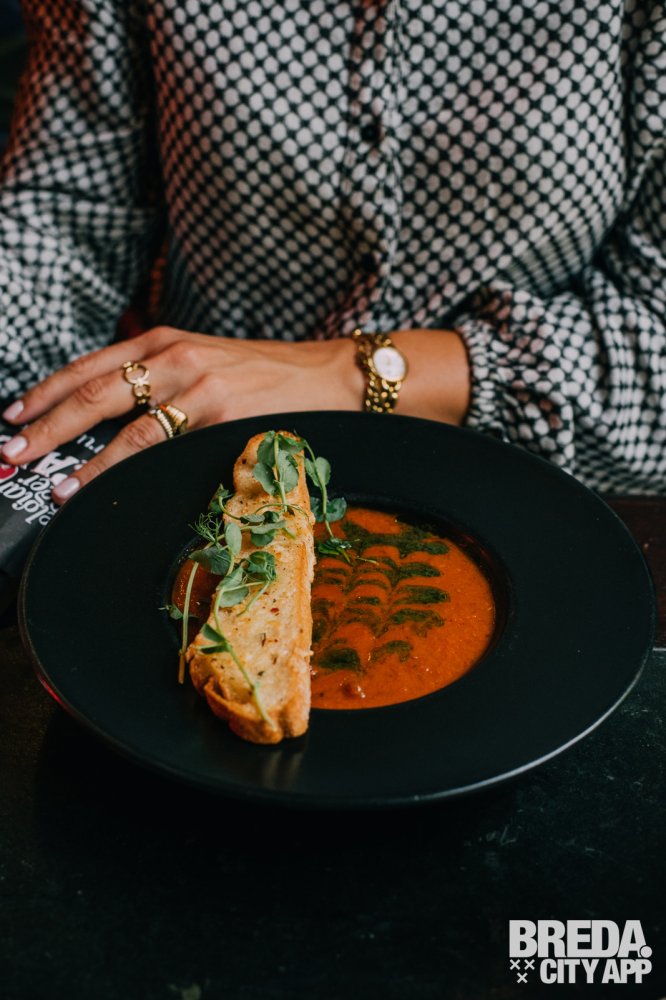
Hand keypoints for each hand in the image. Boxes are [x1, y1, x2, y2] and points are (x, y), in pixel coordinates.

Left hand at [0, 325, 469, 501]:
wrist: (331, 376)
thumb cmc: (270, 375)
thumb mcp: (209, 362)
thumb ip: (164, 378)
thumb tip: (118, 412)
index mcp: (167, 340)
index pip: (92, 365)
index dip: (48, 390)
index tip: (15, 412)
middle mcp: (175, 356)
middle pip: (92, 391)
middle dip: (45, 423)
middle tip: (11, 449)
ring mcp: (197, 384)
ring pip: (120, 423)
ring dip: (76, 454)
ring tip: (46, 479)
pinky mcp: (220, 412)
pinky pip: (157, 446)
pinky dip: (118, 468)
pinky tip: (94, 484)